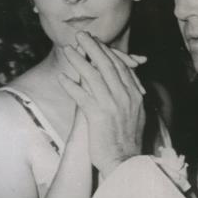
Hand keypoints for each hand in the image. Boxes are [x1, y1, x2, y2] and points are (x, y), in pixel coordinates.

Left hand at [58, 32, 145, 177]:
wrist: (126, 162)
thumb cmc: (128, 141)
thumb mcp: (135, 115)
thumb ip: (129, 99)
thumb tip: (122, 87)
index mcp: (135, 95)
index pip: (120, 66)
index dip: (107, 52)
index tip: (96, 42)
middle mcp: (125, 96)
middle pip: (107, 65)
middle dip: (93, 48)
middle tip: (81, 36)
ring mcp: (112, 105)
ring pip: (93, 76)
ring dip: (79, 61)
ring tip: (68, 51)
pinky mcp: (99, 116)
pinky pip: (82, 95)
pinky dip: (71, 86)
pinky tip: (62, 78)